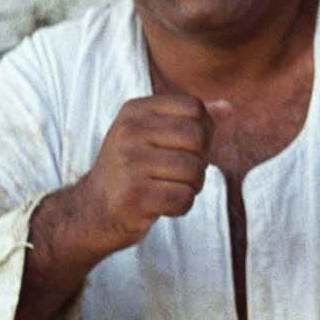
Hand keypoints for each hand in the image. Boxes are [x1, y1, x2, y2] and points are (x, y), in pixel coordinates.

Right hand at [7, 93, 219, 319]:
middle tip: (178, 173)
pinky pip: (184, 199)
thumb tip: (229, 108)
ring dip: (190, 187)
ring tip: (167, 188)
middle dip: (199, 160)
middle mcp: (129, 132)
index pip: (195, 108)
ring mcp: (129, 163)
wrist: (91, 212)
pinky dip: (180, 206)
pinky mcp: (134, 196)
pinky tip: (161, 205)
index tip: (185, 148)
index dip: (202, 131)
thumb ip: (191, 120)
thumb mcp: (153, 135)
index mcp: (135, 110)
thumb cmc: (131, 170)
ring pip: (195, 171)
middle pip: (199, 138)